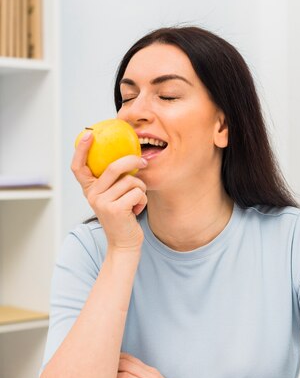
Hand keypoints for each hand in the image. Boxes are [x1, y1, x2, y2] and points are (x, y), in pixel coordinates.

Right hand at [71, 131, 147, 250]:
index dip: (82, 149)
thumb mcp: (114, 196)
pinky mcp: (115, 210)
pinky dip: (142, 200)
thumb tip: (129, 156)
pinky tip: (136, 210)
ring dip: (140, 189)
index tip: (89, 134)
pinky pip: (137, 192)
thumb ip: (114, 180)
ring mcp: (102, 203)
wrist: (125, 244)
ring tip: (135, 201)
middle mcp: (92, 195)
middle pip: (113, 167)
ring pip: (130, 181)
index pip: (78, 167)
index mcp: (90, 190)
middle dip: (132, 161)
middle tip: (143, 162)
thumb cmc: (124, 216)